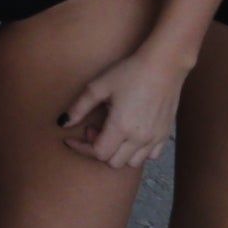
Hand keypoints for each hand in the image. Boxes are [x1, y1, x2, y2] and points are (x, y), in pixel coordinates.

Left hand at [58, 44, 188, 169]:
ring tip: (112, 131)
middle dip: (98, 149)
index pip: (98, 153)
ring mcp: (155, 138)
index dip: (81, 148)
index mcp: (121, 126)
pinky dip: (137, 151)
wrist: (164, 65)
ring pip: (132, 163)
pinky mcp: (165, 134)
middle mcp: (140, 137)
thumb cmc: (130, 73)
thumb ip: (78, 107)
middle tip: (94, 128)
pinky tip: (130, 133)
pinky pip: (150, 156)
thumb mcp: (98, 86)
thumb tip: (62, 123)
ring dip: (118, 152)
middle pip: (113, 162)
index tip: (71, 138)